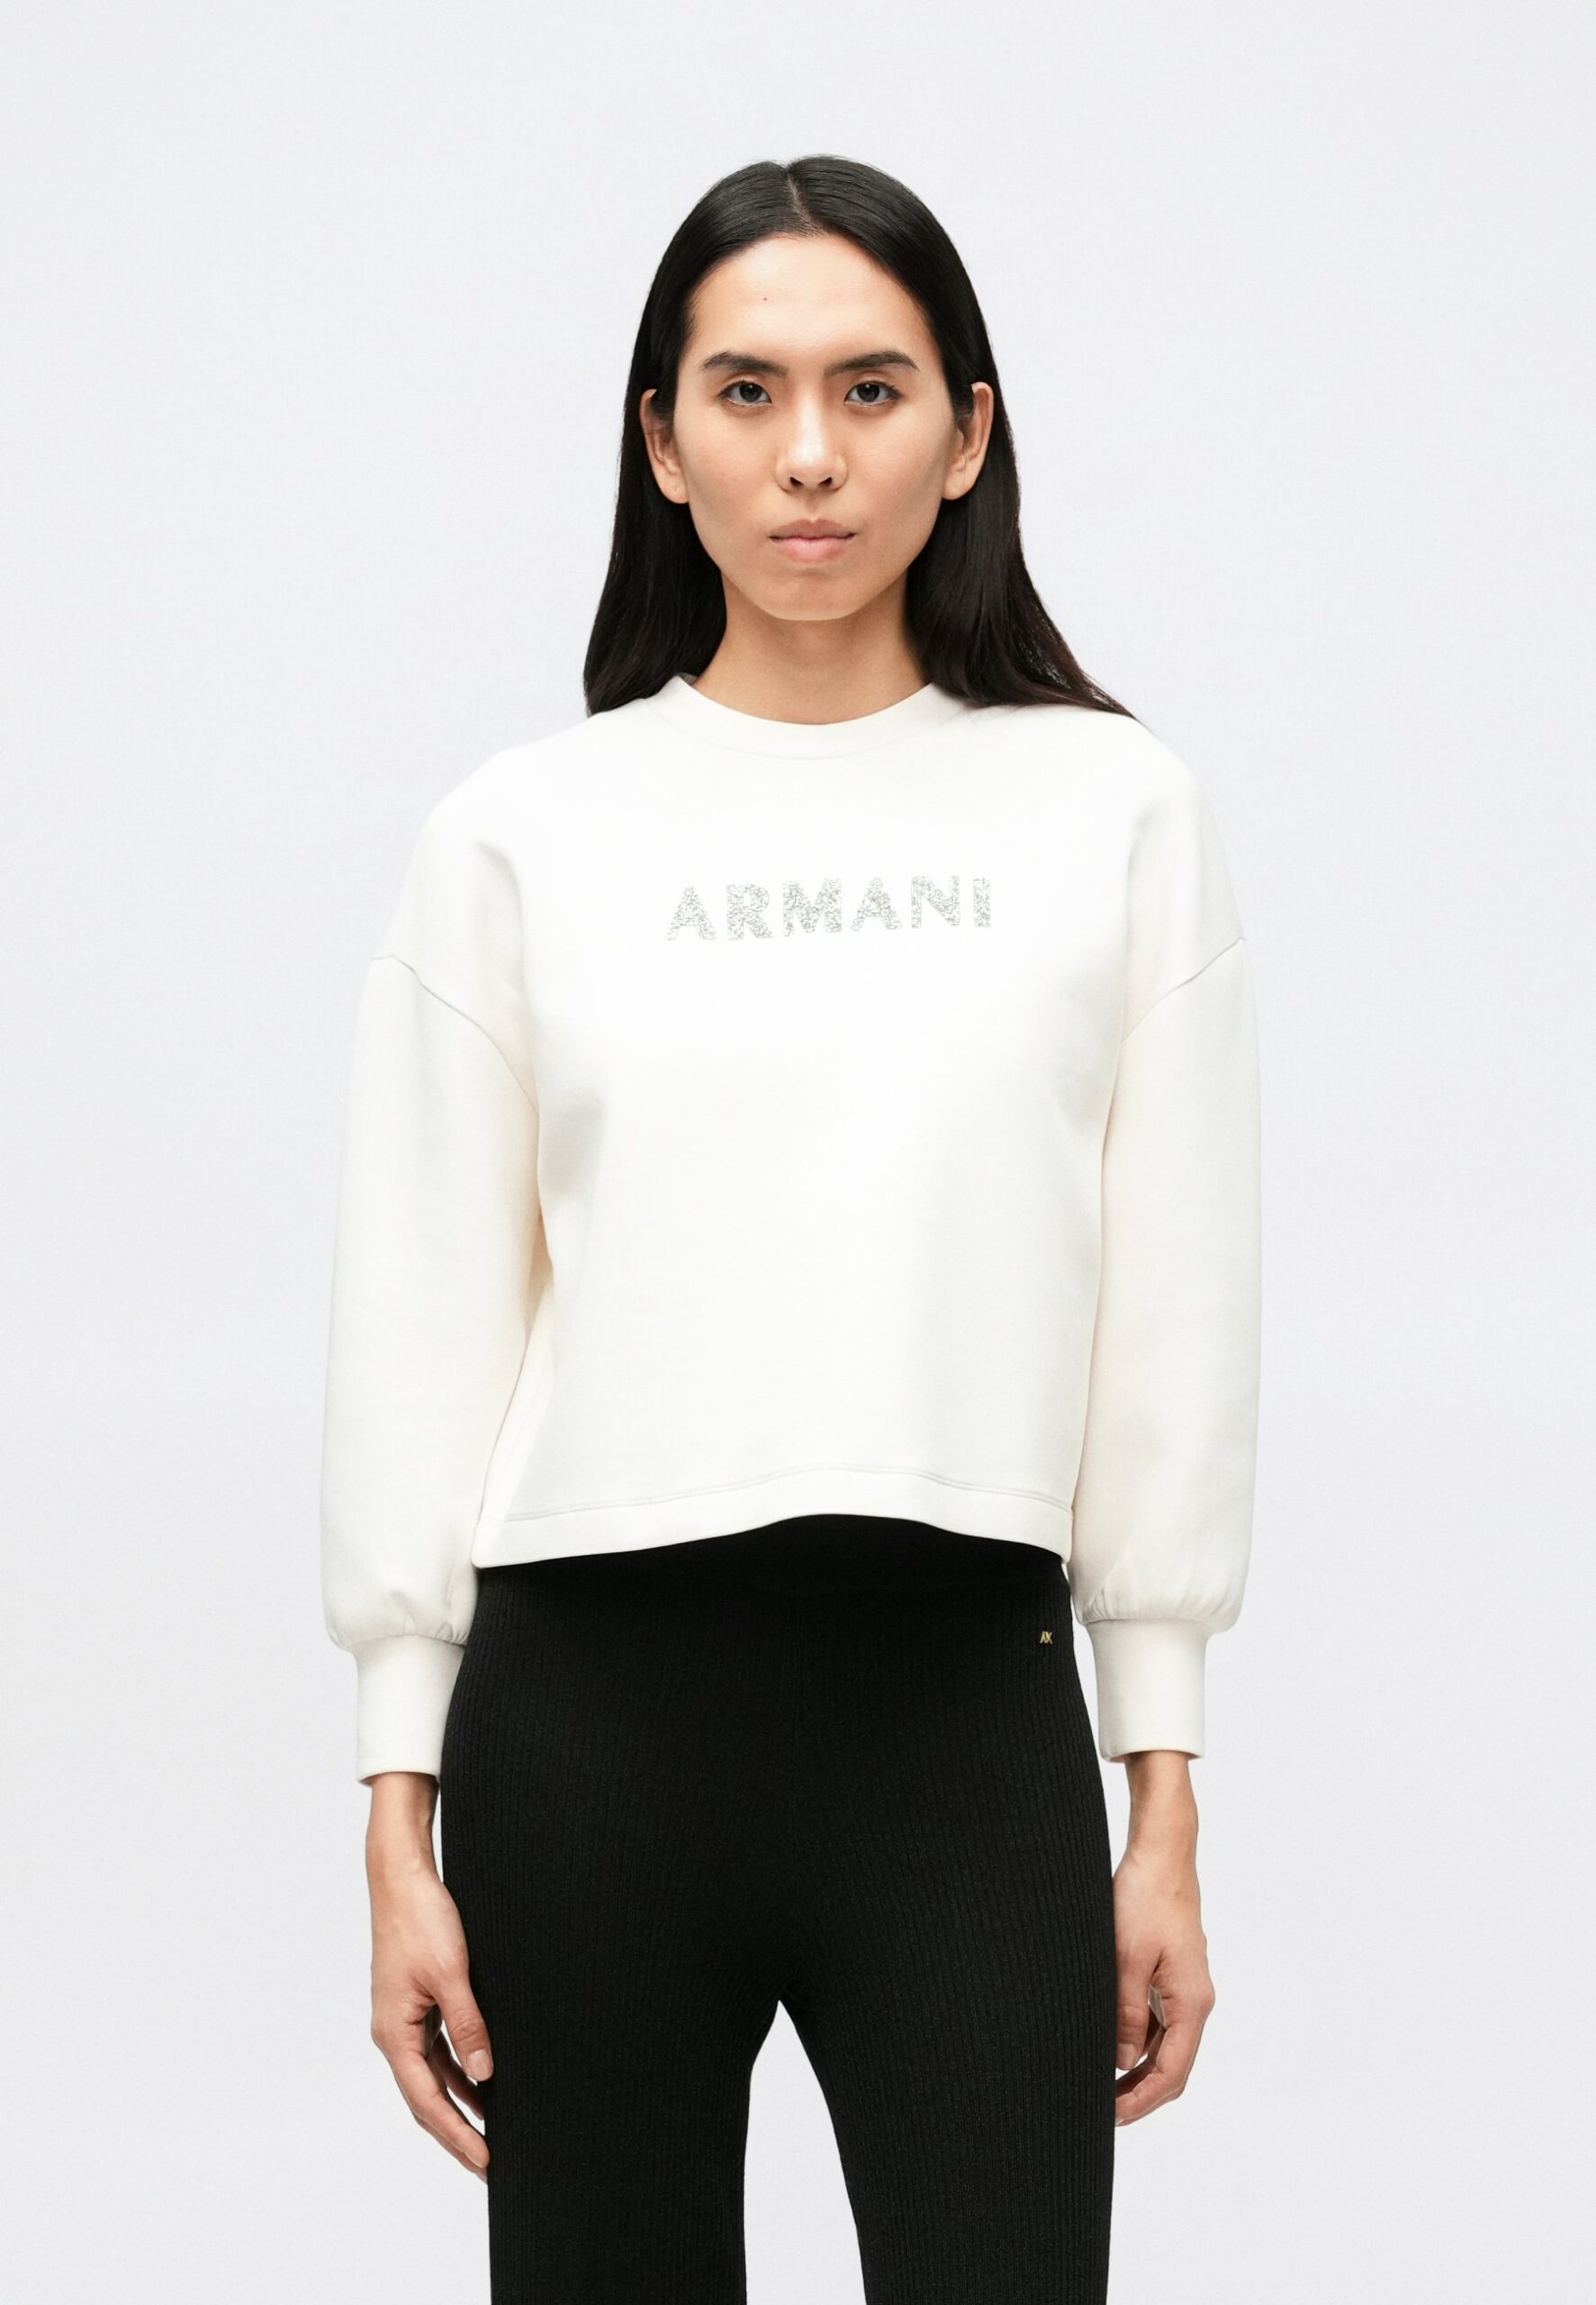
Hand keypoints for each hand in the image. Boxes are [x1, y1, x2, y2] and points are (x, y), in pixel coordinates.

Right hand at [365, 1773, 492, 2178]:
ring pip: (433, 2077)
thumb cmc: (420, 1919)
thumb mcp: (451, 1974)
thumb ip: (469, 2026)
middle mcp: (394, 2033)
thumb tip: (485, 2074)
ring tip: (491, 2132)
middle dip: (458, 2132)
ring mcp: (404, 2019)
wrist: (402, 1877)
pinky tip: (482, 2082)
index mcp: (395, 2034)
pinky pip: (437, 2051)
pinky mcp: (415, 2003)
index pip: (428, 2103)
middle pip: (427, 2098)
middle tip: (490, 2162)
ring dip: (460, 2104)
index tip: (485, 2162)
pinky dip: (458, 2071)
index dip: (457, 2136)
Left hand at [1111, 1756, 1214, 2125]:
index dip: (1142, 2100)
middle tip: (1103, 2111)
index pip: (1172, 2072)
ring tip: (1102, 2086)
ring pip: (1167, 2046)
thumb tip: (1122, 2061)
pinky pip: (1160, 2022)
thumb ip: (1126, 2012)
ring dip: (1139, 2070)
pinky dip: (1140, 2042)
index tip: (1112, 2118)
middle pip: (1174, 2066)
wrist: (1161, 1853)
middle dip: (1142, 2093)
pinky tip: (1113, 2046)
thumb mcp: (1126, 1957)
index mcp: (1191, 2001)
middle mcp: (1195, 2000)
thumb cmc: (1145, 1898)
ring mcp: (1185, 1988)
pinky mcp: (1173, 1974)